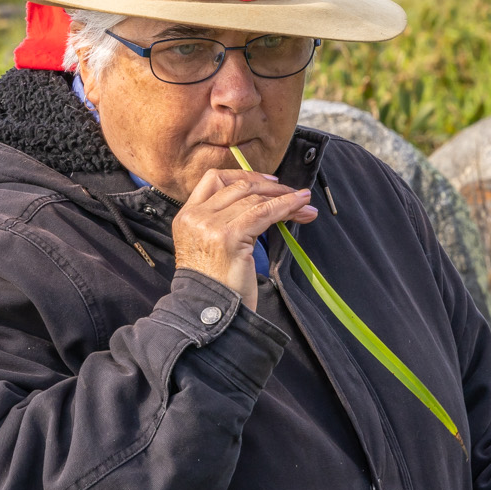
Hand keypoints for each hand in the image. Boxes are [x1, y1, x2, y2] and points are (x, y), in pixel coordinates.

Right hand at [171, 166, 317, 310]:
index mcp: (186, 216)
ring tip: (305, 204)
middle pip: (237, 186)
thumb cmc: (217, 286)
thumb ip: (226, 222)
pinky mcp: (229, 235)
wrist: (210, 313)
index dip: (244, 176)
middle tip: (294, 194)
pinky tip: (301, 206)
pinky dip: (285, 206)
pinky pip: (263, 212)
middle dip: (271, 188)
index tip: (268, 182)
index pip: (213, 179)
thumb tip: (265, 203)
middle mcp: (195, 217)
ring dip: (284, 199)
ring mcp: (210, 225)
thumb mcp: (212, 247)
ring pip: (253, 198)